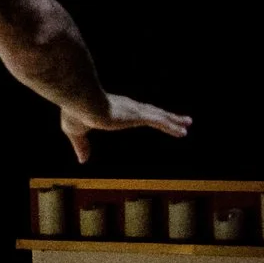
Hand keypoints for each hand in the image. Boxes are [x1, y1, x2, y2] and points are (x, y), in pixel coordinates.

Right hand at [60, 93, 190, 163]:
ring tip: (188, 123)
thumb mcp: (75, 131)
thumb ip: (81, 145)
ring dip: (174, 120)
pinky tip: (183, 130)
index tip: (154, 116)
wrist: (81, 102)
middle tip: (180, 118)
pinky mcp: (138, 115)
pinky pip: (160, 121)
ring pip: (159, 115)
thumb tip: (82, 160)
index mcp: (113, 108)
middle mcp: (127, 106)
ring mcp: (134, 110)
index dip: (145, 114)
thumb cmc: (75, 112)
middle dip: (165, 115)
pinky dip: (172, 125)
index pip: (134, 111)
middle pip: (151, 111)